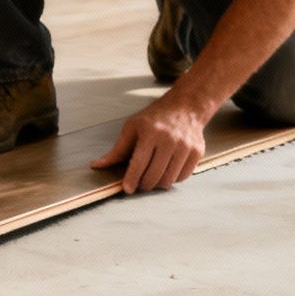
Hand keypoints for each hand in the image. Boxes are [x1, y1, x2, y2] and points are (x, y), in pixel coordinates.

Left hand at [91, 98, 210, 193]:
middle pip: (154, 175)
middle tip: (139, 184)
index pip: (139, 163)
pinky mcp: (197, 152)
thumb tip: (97, 165)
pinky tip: (166, 171)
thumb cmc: (155, 118)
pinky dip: (172, 179)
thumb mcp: (132, 128)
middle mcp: (170, 139)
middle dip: (144, 184)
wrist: (185, 107)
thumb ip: (117, 150)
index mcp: (151, 132)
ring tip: (152, 178)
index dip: (132, 179)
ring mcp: (186, 146)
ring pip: (169, 179)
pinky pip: (182, 177)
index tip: (127, 189)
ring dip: (158, 184)